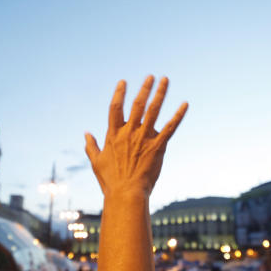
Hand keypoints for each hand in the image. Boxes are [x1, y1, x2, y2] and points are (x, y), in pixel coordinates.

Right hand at [85, 76, 187, 197]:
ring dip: (160, 93)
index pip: (115, 108)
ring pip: (153, 110)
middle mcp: (129, 133)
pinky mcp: (158, 146)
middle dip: (144, 88)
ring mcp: (144, 138)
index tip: (123, 82)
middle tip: (151, 76)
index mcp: (113, 135)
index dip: (119, 93)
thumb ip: (91, 146)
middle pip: (137, 104)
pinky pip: (170, 127)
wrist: (126, 194)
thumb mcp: (96, 162)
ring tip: (165, 80)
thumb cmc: (110, 181)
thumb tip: (86, 133)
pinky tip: (184, 104)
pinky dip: (178, 115)